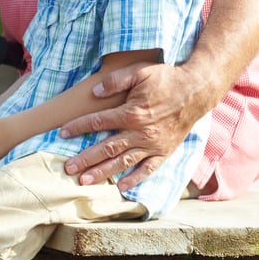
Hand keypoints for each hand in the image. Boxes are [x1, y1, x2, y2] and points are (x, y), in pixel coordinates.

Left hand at [59, 61, 202, 190]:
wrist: (197, 90)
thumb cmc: (166, 78)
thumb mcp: (139, 71)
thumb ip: (115, 81)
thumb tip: (94, 92)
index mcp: (131, 113)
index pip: (98, 122)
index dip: (78, 127)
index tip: (61, 132)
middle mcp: (140, 132)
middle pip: (106, 148)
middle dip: (85, 159)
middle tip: (68, 169)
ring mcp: (152, 144)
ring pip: (123, 162)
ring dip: (103, 172)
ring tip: (85, 181)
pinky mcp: (164, 151)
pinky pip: (148, 169)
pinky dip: (135, 179)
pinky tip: (121, 187)